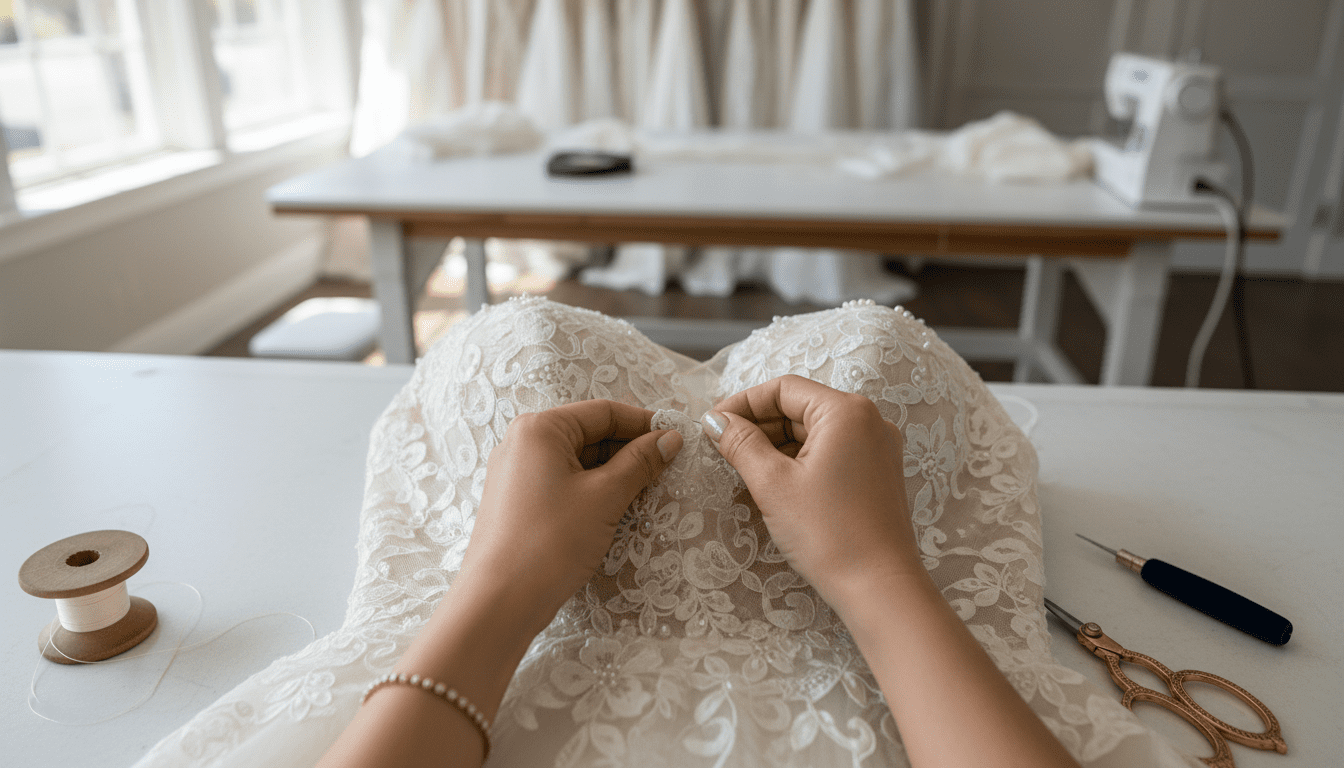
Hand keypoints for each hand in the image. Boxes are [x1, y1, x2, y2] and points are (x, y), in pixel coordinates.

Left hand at [464, 399, 682, 626]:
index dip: (643, 423)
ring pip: (577, 461)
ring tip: (645, 491)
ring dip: (612, 472)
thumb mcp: (605, 497)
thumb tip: (669, 438)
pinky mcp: (517, 502)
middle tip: (666, 468)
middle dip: (628, 450)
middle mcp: (522, 443)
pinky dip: (591, 489)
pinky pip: (562, 482)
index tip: (676, 438)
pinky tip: (614, 508)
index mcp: (540, 429)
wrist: (499, 602)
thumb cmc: (549, 543)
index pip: (603, 412)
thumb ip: (640, 462)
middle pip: (589, 434)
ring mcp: (516, 473)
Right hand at [701, 375, 920, 606]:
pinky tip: (774, 481)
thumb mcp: (773, 484)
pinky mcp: (876, 473)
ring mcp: (877, 448)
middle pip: (800, 407)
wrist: (879, 587)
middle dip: (758, 425)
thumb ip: (741, 443)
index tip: (712, 424)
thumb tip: (715, 421)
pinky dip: (800, 460)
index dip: (742, 403)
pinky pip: (831, 452)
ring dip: (776, 444)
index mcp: (847, 412)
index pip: (784, 389)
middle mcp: (869, 421)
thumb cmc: (829, 534)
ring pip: (814, 431)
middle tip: (721, 447)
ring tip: (742, 467)